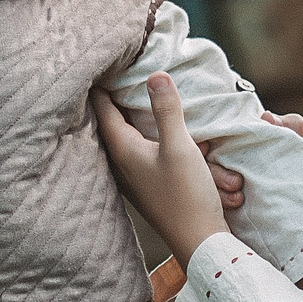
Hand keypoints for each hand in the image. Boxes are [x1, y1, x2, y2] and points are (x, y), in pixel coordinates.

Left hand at [93, 73, 229, 265]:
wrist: (200, 241)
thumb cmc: (186, 195)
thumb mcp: (179, 146)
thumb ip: (167, 110)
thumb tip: (155, 75)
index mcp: (122, 149)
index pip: (103, 108)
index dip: (102, 83)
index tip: (104, 59)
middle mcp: (121, 162)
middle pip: (112, 120)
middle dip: (116, 96)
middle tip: (119, 69)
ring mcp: (134, 175)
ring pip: (128, 135)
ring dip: (134, 115)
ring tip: (134, 91)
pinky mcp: (149, 183)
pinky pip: (143, 149)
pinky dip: (149, 134)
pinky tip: (159, 127)